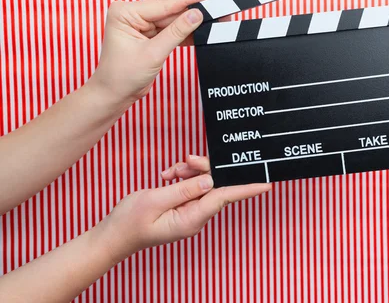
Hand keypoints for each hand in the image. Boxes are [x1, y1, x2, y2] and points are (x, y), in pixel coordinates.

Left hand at [89, 0, 211, 104]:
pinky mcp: (149, 36)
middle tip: (216, 9)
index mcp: (124, 12)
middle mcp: (131, 15)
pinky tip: (201, 32)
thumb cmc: (122, 76)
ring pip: (172, 21)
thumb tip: (196, 15)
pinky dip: (185, 34)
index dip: (188, 1)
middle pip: (169, 12)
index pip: (162, 5)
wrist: (115, 95)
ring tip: (213, 20)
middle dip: (192, 13)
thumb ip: (176, 33)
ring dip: (191, 24)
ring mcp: (140, 25)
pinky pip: (171, 31)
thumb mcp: (153, 53)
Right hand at [95, 156, 270, 261]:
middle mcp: (195, 217)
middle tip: (187, 161)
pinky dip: (182, 176)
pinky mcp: (183, 206)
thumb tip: (210, 181)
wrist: (112, 235)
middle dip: (203, 168)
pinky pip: (191, 186)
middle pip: (214, 185)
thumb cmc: (129, 222)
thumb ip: (184, 189)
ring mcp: (189, 212)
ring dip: (189, 171)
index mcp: (191, 219)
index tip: (267, 183)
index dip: (246, 188)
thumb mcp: (154, 201)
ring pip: (203, 182)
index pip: (225, 198)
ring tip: (171, 171)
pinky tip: (169, 175)